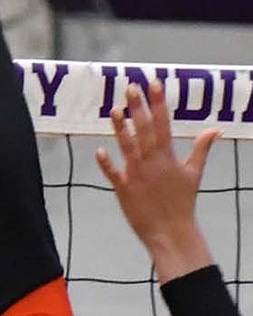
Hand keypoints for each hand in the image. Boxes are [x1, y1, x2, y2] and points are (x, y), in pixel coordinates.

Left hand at [95, 79, 217, 282]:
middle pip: (144, 129)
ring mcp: (136, 175)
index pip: (163, 123)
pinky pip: (113, 174)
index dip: (158, 102)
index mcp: (168, 156)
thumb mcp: (194, 173)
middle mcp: (151, 162)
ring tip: (114, 109)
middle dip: (138, 107)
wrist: (171, 231)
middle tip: (131, 87)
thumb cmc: (182, 202)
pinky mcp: (123, 189)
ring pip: (126, 146)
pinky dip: (106, 163)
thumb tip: (216, 130)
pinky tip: (99, 150)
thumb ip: (201, 149)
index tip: (154, 84)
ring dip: (120, 128)